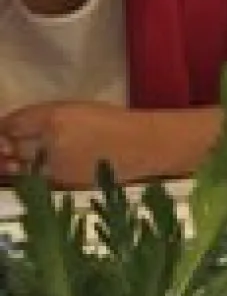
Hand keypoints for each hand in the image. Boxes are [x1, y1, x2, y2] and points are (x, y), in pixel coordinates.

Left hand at [0, 101, 145, 187]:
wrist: (143, 145)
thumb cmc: (114, 122)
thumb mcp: (78, 110)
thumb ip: (45, 118)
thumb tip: (13, 128)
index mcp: (55, 117)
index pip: (13, 124)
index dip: (7, 128)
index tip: (7, 131)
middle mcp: (50, 142)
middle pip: (14, 147)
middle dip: (13, 148)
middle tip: (18, 147)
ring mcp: (56, 167)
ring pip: (25, 168)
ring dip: (25, 164)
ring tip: (44, 158)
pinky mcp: (65, 186)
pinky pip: (42, 181)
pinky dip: (43, 176)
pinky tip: (59, 169)